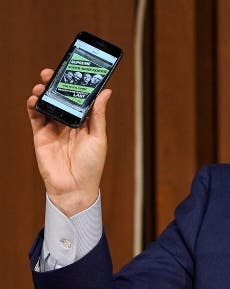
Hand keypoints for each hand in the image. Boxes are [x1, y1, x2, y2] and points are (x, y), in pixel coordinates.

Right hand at [26, 69, 111, 216]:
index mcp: (85, 122)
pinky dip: (34, 106)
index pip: (79, 99)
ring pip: (47, 105)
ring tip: (43, 84)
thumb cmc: (92, 165)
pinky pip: (35, 117)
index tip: (74, 70)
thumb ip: (98, 114)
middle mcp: (69, 123)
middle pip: (61, 99)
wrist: (74, 188)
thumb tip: (106, 92)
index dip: (76, 85)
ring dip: (44, 93)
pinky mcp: (41, 136)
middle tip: (52, 72)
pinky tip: (35, 99)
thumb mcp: (99, 137)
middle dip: (56, 84)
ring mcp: (54, 128)